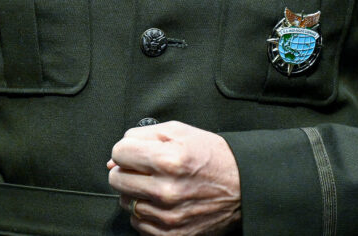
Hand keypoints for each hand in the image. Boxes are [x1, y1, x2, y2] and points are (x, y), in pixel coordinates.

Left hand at [107, 121, 240, 234]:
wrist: (243, 186)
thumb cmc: (212, 157)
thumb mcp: (180, 132)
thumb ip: (142, 136)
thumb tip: (115, 157)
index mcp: (168, 159)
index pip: (118, 153)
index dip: (126, 150)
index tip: (136, 152)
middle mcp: (165, 190)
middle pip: (116, 180)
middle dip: (127, 171)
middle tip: (145, 169)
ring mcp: (168, 216)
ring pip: (125, 203)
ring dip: (136, 193)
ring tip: (157, 186)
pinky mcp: (171, 235)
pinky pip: (139, 224)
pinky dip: (146, 213)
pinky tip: (162, 203)